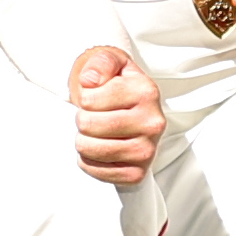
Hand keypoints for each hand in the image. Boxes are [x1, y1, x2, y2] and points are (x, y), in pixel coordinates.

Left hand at [66, 42, 163, 184]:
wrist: (136, 115)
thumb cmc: (119, 89)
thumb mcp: (112, 64)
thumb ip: (101, 62)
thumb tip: (89, 80)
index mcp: (146, 92)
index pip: (90, 99)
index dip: (83, 99)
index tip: (94, 98)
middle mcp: (153, 122)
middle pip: (89, 125)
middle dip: (82, 120)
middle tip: (92, 118)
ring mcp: (147, 150)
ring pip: (92, 149)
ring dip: (83, 141)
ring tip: (93, 134)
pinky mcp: (138, 173)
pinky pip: (98, 171)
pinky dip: (89, 162)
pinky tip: (98, 151)